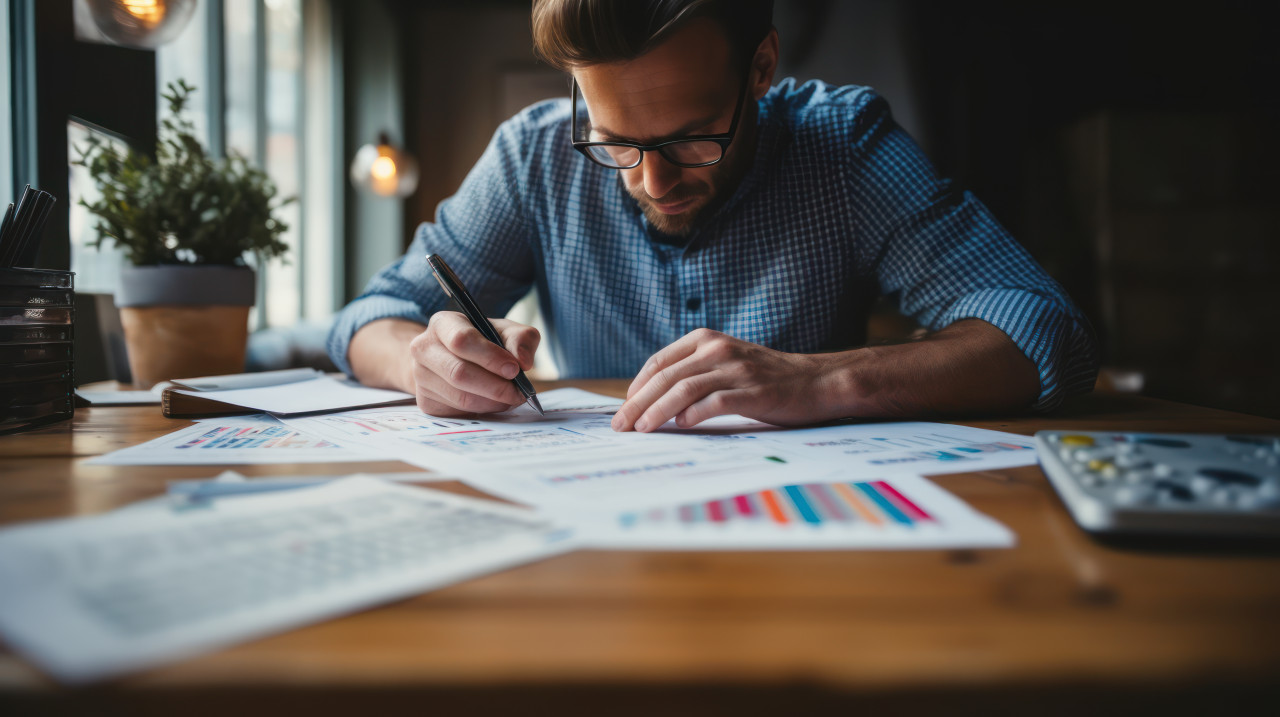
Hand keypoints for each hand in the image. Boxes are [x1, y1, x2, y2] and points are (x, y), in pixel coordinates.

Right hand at [406, 311, 539, 416]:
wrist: (454, 359)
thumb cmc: (483, 342)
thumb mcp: (506, 331)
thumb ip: (521, 339)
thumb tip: (523, 361)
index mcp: (443, 323)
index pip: (462, 340)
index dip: (490, 357)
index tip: (514, 369)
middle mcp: (424, 348)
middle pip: (459, 373)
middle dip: (495, 386)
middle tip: (518, 392)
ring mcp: (420, 377)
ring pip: (461, 397)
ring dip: (492, 402)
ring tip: (510, 398)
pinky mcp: (426, 401)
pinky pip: (458, 412)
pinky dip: (483, 410)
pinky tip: (493, 402)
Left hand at [611, 329, 847, 431]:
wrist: (817, 381)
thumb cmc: (768, 379)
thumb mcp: (727, 363)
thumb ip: (695, 372)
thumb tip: (653, 402)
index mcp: (707, 339)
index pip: (659, 362)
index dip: (636, 387)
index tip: (624, 408)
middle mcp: (719, 349)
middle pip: (665, 376)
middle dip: (637, 403)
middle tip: (620, 425)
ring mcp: (736, 369)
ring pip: (683, 388)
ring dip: (657, 411)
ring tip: (641, 429)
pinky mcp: (752, 391)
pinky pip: (714, 402)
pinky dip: (693, 414)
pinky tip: (680, 425)